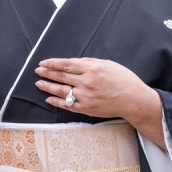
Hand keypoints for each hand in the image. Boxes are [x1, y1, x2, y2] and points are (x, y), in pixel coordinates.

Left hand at [34, 57, 165, 146]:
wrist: (133, 99)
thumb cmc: (123, 79)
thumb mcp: (108, 64)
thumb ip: (90, 62)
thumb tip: (74, 62)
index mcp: (91, 68)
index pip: (65, 65)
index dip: (52, 63)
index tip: (43, 63)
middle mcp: (86, 82)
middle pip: (61, 77)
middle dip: (47, 73)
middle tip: (38, 71)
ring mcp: (85, 96)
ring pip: (61, 91)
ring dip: (48, 87)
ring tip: (39, 84)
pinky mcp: (87, 108)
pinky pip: (68, 105)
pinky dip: (57, 102)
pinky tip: (49, 98)